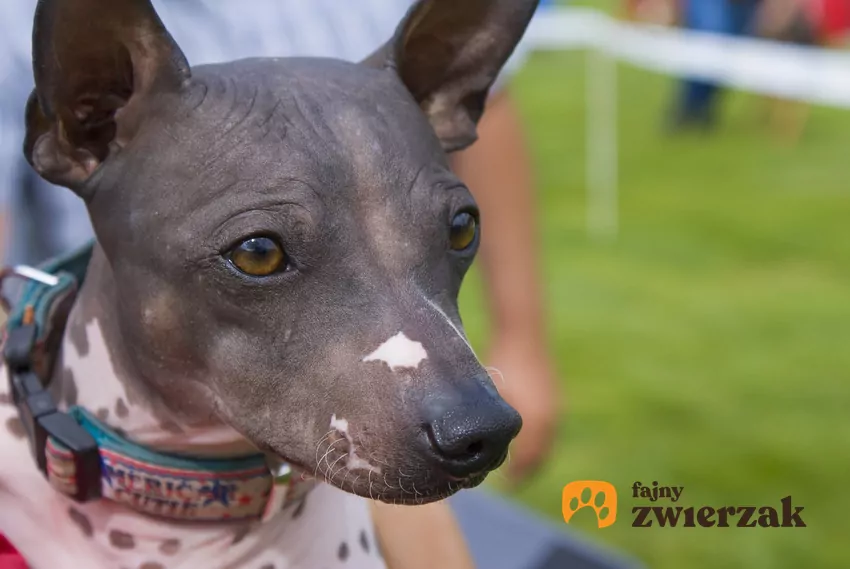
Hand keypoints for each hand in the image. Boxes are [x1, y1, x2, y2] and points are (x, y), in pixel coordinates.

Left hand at [485, 335, 562, 486]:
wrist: (523, 333)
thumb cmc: (502, 362)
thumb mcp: (493, 395)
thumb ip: (488, 422)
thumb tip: (473, 447)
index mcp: (534, 422)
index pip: (527, 461)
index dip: (515, 476)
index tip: (502, 484)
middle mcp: (549, 420)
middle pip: (539, 458)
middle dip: (525, 471)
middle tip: (508, 481)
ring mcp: (554, 410)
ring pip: (545, 445)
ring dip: (532, 456)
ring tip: (515, 464)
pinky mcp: (554, 399)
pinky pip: (549, 431)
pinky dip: (539, 441)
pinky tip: (524, 441)